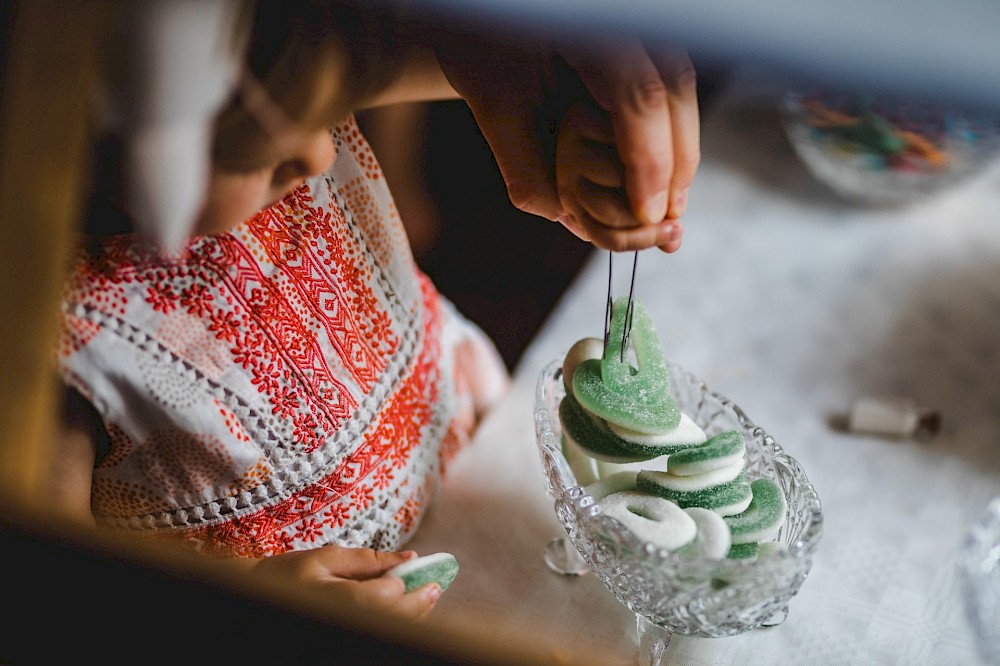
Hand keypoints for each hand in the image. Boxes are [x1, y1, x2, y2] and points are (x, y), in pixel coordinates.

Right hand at [250, 546, 440, 620]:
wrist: (256, 597)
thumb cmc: (286, 577)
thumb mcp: (325, 558)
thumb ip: (368, 559)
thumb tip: (409, 556)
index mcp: (341, 600)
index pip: (389, 594)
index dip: (408, 582)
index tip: (425, 571)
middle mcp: (347, 621)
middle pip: (396, 619)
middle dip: (419, 603)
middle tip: (435, 587)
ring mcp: (345, 632)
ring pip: (391, 629)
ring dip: (412, 615)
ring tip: (423, 598)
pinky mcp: (343, 637)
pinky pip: (379, 632)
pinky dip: (397, 623)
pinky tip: (402, 611)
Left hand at [436, 31, 698, 251]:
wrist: (485, 20)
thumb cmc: (486, 58)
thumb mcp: (496, 112)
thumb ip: (526, 168)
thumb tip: (567, 218)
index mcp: (585, 29)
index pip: (637, 96)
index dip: (649, 162)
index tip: (648, 214)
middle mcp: (623, 21)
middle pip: (673, 93)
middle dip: (674, 163)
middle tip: (666, 222)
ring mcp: (641, 27)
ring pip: (681, 91)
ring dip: (680, 153)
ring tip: (668, 207)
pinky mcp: (647, 43)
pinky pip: (673, 88)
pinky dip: (672, 135)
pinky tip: (663, 176)